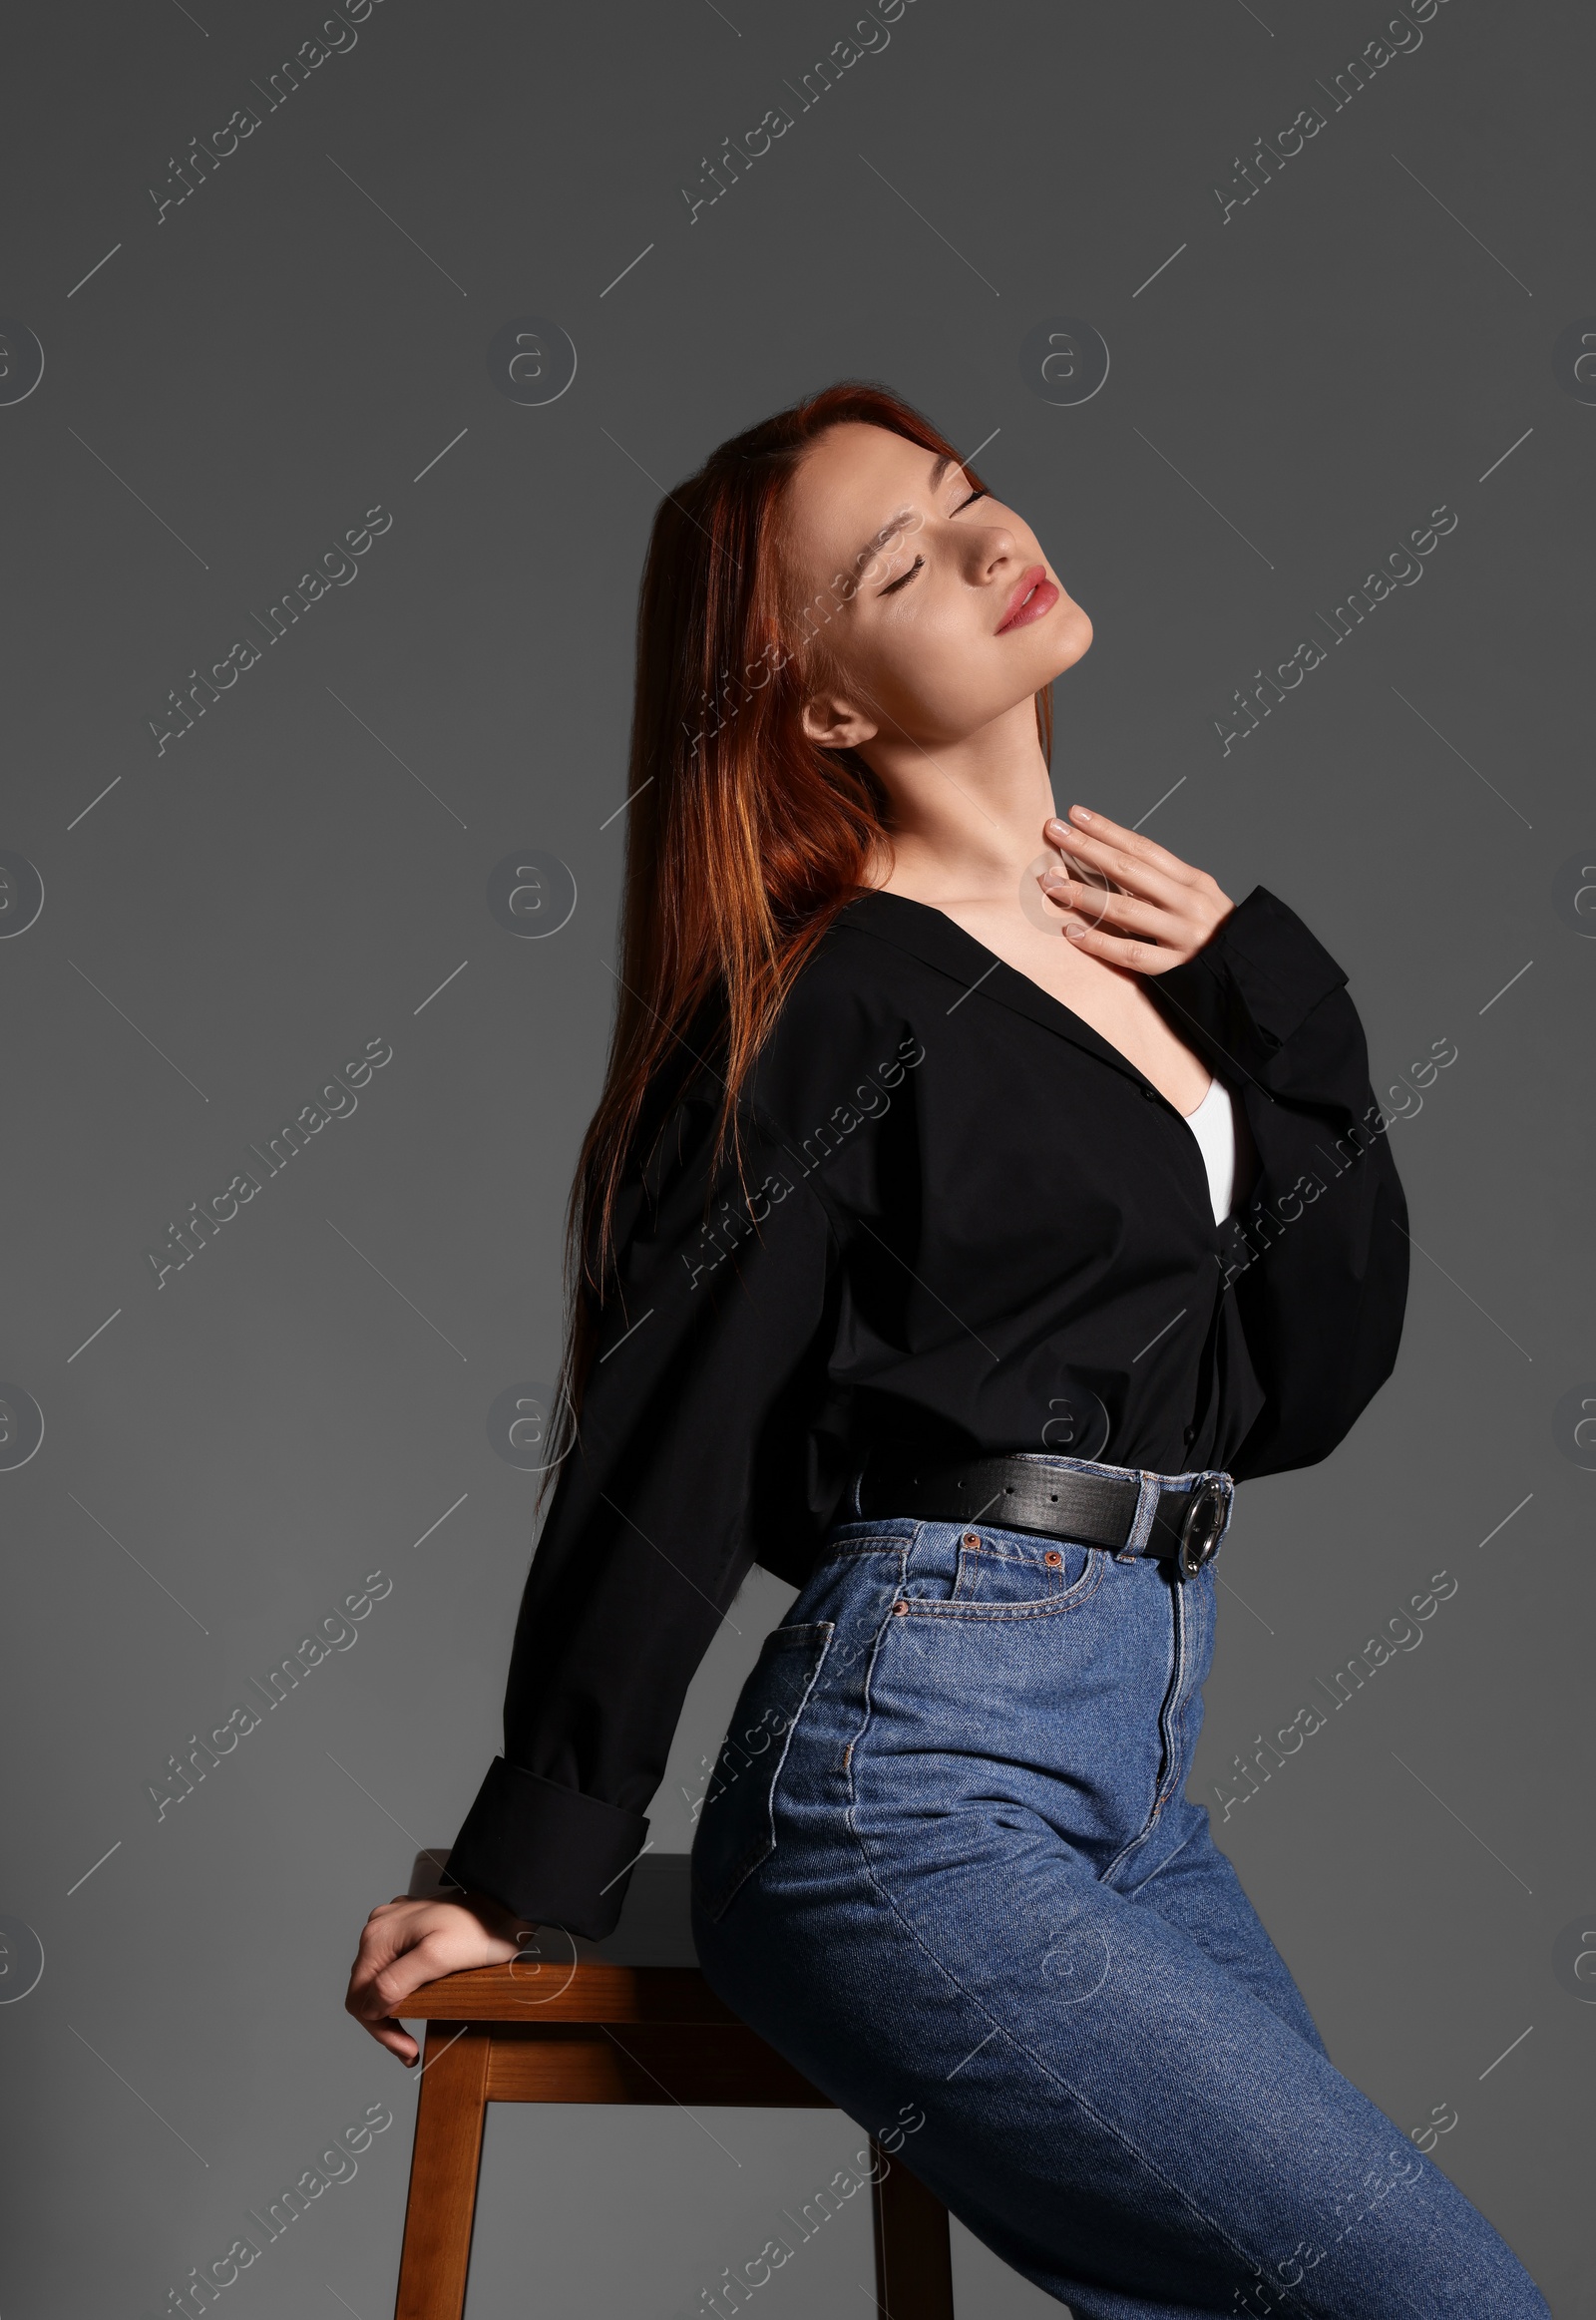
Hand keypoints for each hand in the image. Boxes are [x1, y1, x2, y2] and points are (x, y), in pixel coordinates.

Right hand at [345, 1892, 534, 2064]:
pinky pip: (392, 1967)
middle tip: (408, 2051)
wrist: (505, 1902)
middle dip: (384, 2025)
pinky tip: (412, 2005)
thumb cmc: (480, 1929)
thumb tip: (371, 2008)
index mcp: (379, 1937)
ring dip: (389, 2011)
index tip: (407, 2050)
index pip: (360, 1999)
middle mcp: (379, 1928)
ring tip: (408, 2038)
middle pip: (365, 1991)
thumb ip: (399, 1981)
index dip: (380, 2030)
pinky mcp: (408, 1929)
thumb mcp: (438, 1958)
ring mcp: (393, 1927)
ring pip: (377, 1980)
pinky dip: (398, 1991)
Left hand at [1037, 804, 1233, 973]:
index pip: (1143, 848)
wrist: (1251, 972)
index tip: (1076, 814)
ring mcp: (1183, 934)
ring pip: (1125, 910)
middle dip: (1088, 848)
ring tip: (1051, 883)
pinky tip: (1072, 933)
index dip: (1108, 829)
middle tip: (1053, 832)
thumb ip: (1162, 885)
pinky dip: (1100, 943)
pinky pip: (1132, 954)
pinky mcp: (1177, 967)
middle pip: (1129, 870)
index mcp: (1193, 881)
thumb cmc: (1217, 935)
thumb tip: (1112, 864)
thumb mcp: (1198, 900)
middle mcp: (1188, 902)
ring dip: (1083, 895)